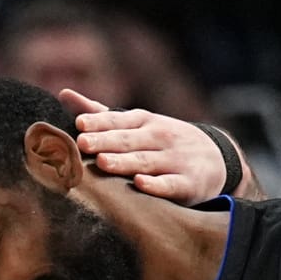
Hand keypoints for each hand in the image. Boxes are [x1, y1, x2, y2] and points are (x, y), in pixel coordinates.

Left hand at [63, 95, 238, 202]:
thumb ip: (101, 113)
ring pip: (146, 161)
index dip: (99, 122)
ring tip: (103, 162)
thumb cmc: (164, 141)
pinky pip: (170, 184)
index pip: (119, 120)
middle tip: (83, 144)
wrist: (217, 159)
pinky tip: (140, 184)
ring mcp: (176, 160)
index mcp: (144, 122)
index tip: (79, 124)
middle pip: (129, 140)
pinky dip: (156, 185)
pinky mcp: (188, 183)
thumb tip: (63, 94)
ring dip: (125, 162)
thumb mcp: (138, 124)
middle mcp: (160, 137)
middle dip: (106, 141)